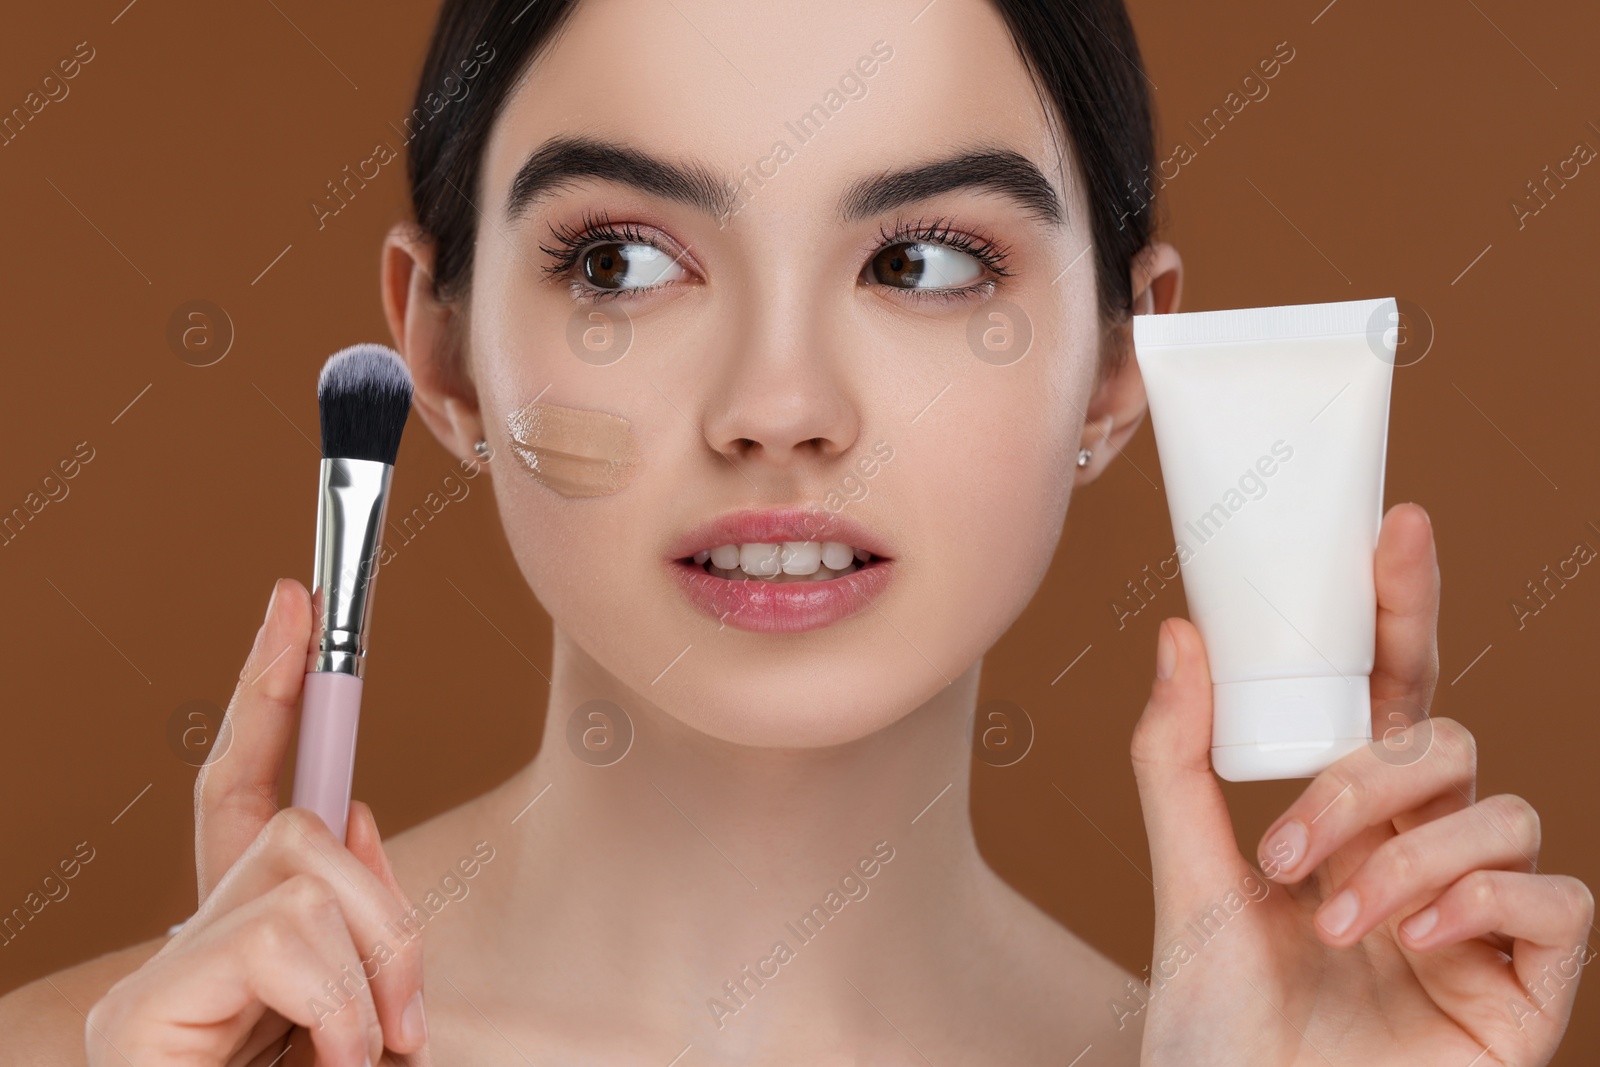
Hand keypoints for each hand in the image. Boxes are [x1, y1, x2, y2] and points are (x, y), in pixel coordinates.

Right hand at [85, 579, 431, 1066]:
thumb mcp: (372, 1014)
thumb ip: (358, 918)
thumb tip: (357, 811)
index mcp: (247, 948)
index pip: (247, 789)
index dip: (270, 689)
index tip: (297, 603)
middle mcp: (183, 951)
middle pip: (300, 825)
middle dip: (386, 902)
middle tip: (407, 1021)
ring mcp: (152, 983)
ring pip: (303, 868)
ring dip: (374, 964)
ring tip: (367, 1058)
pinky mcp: (139, 1015)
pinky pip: (279, 935)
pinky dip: (340, 1001)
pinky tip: (334, 1064)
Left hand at [1128, 503, 1593, 1064]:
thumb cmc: (1217, 1024)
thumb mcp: (1186, 877)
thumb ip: (1179, 758)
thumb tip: (1178, 633)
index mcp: (1349, 820)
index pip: (1389, 691)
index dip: (1401, 607)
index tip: (1395, 524)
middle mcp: (1422, 854)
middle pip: (1442, 742)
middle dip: (1364, 779)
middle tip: (1285, 848)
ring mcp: (1482, 920)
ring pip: (1500, 810)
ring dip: (1406, 852)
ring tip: (1329, 918)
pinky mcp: (1529, 988)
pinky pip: (1558, 900)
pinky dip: (1481, 901)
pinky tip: (1412, 939)